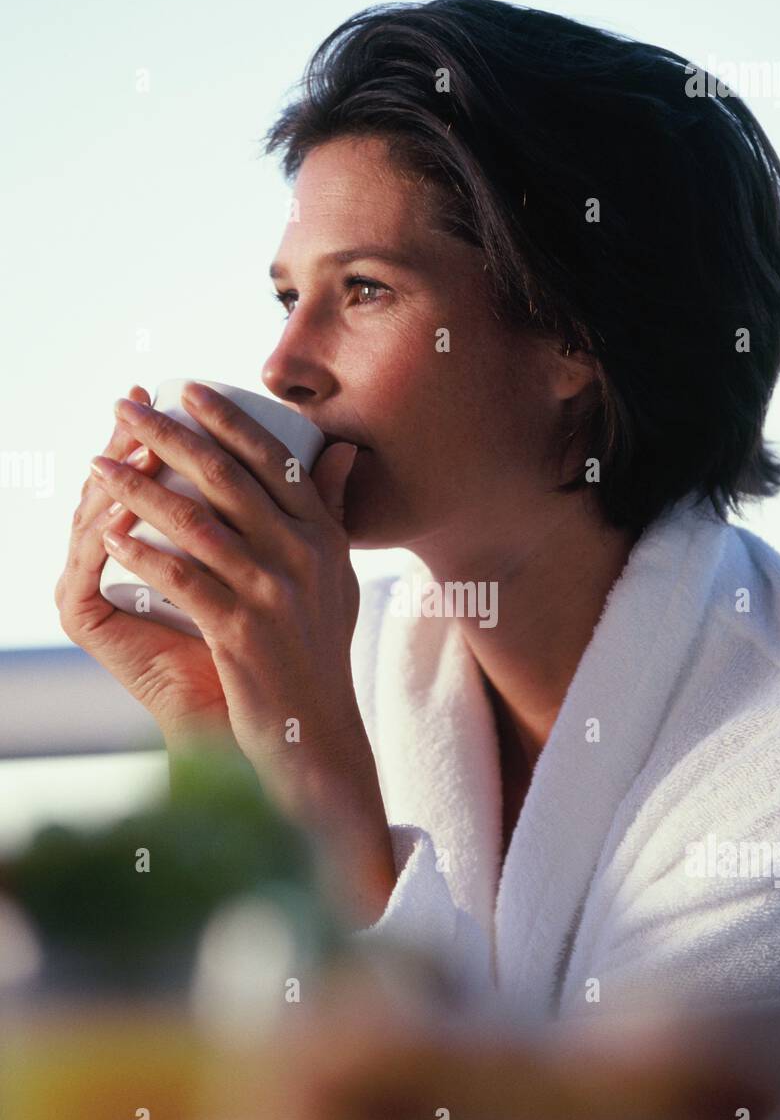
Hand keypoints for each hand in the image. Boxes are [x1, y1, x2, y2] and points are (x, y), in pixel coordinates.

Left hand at [84, 381, 395, 919]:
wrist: (315, 731)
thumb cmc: (317, 651)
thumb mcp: (337, 577)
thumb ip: (333, 510)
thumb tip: (341, 448)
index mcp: (324, 537)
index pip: (273, 460)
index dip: (228, 419)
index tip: (186, 389)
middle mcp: (304, 557)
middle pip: (227, 478)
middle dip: (170, 436)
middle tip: (126, 408)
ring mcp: (274, 595)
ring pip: (196, 522)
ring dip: (139, 489)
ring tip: (99, 465)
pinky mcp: (242, 633)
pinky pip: (182, 580)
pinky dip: (142, 553)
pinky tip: (110, 535)